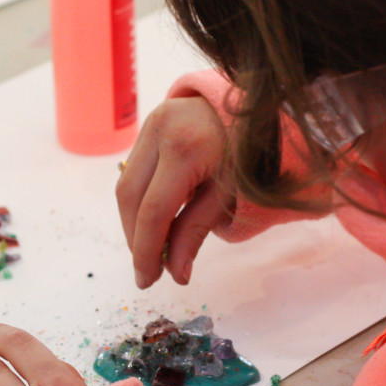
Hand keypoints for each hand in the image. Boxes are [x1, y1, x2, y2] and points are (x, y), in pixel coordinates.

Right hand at [116, 96, 234, 288]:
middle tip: (147, 270)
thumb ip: (196, 232)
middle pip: (130, 197)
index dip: (146, 250)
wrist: (260, 106)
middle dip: (135, 239)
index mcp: (186, 148)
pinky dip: (140, 199)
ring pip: (126, 184)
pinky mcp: (148, 124)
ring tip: (151, 248)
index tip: (146, 280)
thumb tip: (175, 274)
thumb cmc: (253, 152)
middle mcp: (160, 130)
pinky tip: (155, 219)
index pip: (153, 210)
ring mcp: (151, 122)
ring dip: (133, 221)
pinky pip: (134, 170)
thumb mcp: (230, 195)